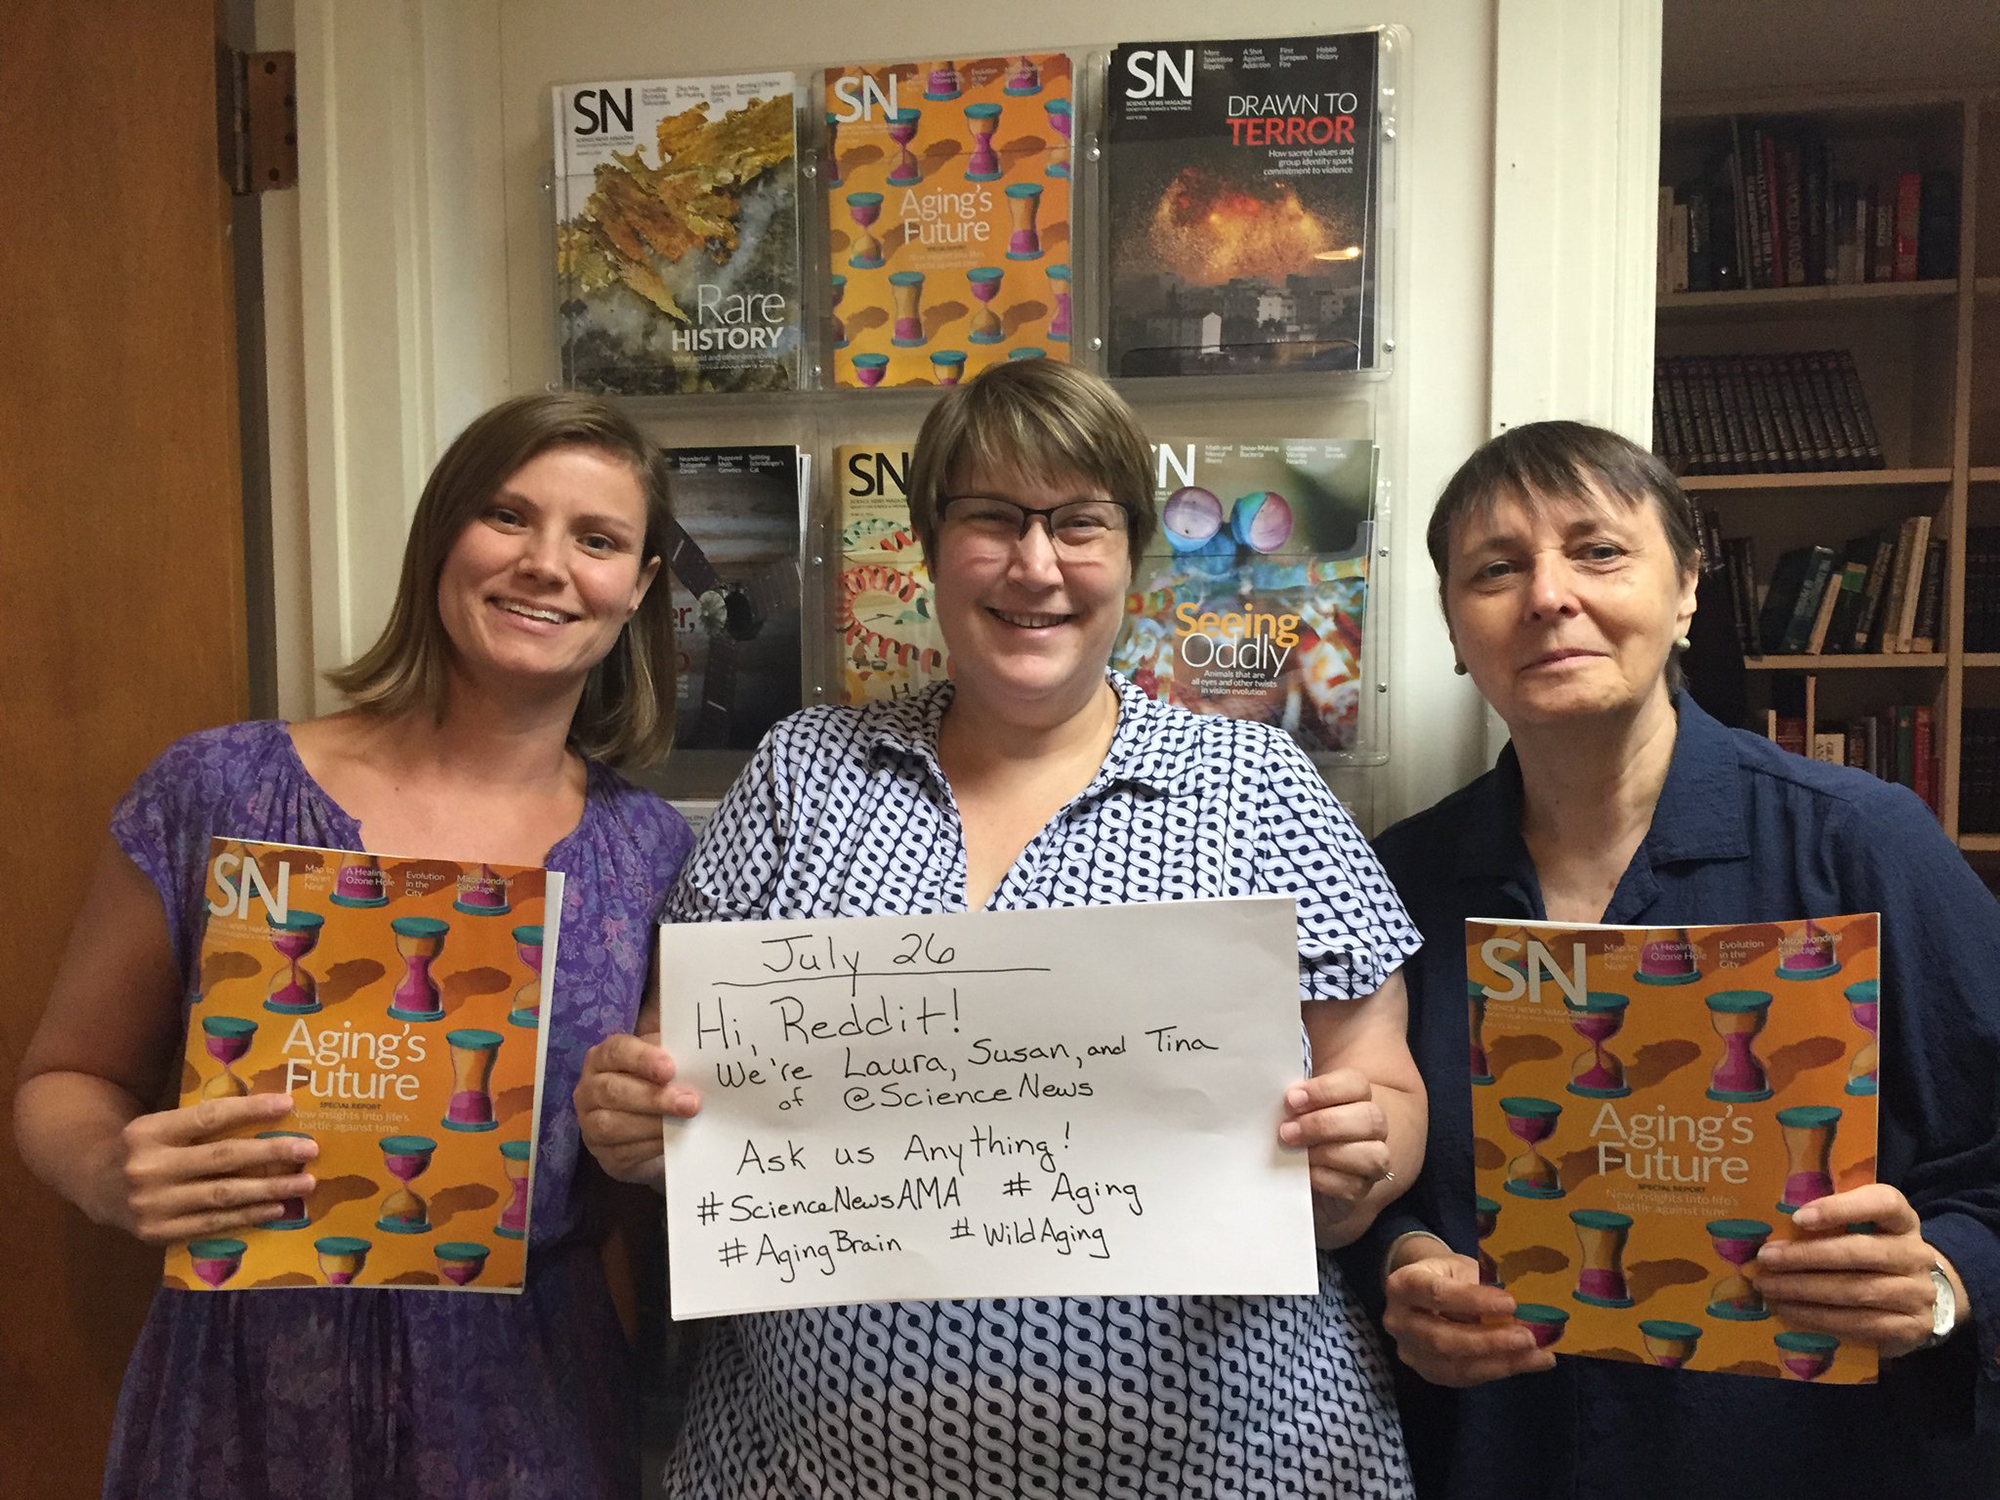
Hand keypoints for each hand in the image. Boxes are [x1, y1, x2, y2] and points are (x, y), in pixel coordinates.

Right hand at [103, 1092, 317, 1244]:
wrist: (94, 1184)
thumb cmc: (146, 1147)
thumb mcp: (163, 1125)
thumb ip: (203, 1123)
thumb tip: (271, 1113)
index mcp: (150, 1131)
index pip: (208, 1117)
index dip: (250, 1110)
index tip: (288, 1104)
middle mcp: (149, 1168)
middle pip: (222, 1158)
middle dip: (271, 1153)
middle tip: (309, 1149)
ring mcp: (153, 1204)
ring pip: (223, 1195)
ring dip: (270, 1189)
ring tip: (305, 1182)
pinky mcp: (158, 1232)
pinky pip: (213, 1223)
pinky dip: (249, 1215)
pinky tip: (277, 1208)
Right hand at [573, 1029, 700, 1187]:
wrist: (647, 1128)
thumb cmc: (655, 1084)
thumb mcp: (661, 1061)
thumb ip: (671, 1048)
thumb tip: (693, 1042)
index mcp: (602, 1058)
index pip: (616, 1051)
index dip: (642, 1059)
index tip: (670, 1068)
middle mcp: (589, 1089)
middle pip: (612, 1091)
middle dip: (653, 1097)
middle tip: (690, 1101)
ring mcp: (591, 1124)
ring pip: (613, 1124)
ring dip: (653, 1123)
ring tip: (685, 1120)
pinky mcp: (604, 1154)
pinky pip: (623, 1151)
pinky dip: (651, 1145)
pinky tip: (673, 1138)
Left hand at [1279, 1067, 1390, 1213]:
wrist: (1312, 1171)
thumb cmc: (1302, 1128)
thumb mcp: (1297, 1108)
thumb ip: (1294, 1099)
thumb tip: (1276, 1095)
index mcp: (1358, 1096)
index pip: (1355, 1084)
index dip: (1324, 1090)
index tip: (1292, 1099)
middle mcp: (1373, 1126)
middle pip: (1369, 1118)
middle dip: (1324, 1124)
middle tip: (1287, 1131)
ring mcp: (1374, 1159)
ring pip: (1371, 1154)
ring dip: (1328, 1153)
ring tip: (1295, 1152)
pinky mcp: (1362, 1188)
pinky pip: (1352, 1185)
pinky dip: (1325, 1178)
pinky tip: (1304, 1172)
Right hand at [1382, 1243, 1554, 1386]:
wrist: (1424, 1291)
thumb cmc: (1447, 1274)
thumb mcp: (1460, 1267)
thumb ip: (1481, 1287)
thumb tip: (1521, 1313)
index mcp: (1403, 1284)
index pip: (1436, 1294)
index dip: (1473, 1300)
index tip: (1511, 1303)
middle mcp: (1398, 1322)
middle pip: (1442, 1338)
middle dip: (1489, 1341)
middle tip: (1527, 1338)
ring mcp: (1410, 1352)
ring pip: (1455, 1365)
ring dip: (1501, 1362)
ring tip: (1538, 1355)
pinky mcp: (1427, 1372)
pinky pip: (1463, 1378)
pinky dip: (1498, 1371)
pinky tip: (1526, 1363)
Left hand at [1753, 1184, 1962, 1359]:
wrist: (1914, 1298)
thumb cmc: (1872, 1253)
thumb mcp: (1861, 1230)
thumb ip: (1829, 1223)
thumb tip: (1770, 1226)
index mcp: (1902, 1220)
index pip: (1883, 1203)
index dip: (1840, 1208)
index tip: (1798, 1218)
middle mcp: (1916, 1254)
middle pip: (1859, 1252)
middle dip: (1805, 1256)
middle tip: (1766, 1259)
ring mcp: (1917, 1293)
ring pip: (1855, 1291)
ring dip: (1804, 1290)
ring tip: (1768, 1287)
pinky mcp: (1912, 1327)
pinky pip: (1859, 1324)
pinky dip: (1819, 1318)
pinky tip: (1790, 1311)